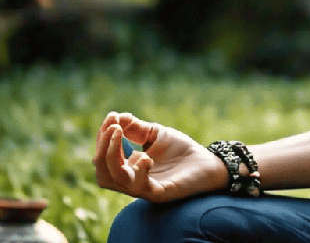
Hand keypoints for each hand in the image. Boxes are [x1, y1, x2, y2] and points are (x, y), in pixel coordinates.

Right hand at [92, 111, 228, 202]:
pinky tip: (146, 157)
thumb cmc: (180, 150)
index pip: (103, 157)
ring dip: (113, 156)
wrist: (207, 162)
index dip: (103, 138)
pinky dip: (138, 171)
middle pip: (102, 172)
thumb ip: (135, 128)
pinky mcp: (159, 193)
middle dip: (103, 148)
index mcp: (127, 168)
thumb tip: (116, 117)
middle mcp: (131, 181)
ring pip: (114, 180)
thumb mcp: (155, 134)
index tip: (111, 117)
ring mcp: (143, 189)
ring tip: (120, 134)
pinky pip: (140, 187)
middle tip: (114, 128)